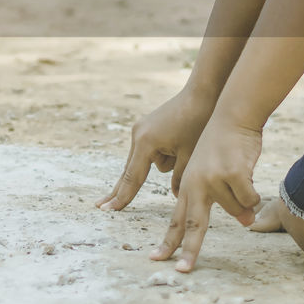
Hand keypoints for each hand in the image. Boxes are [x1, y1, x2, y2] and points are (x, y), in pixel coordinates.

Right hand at [97, 88, 214, 211]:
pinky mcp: (148, 126)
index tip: (108, 210)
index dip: (122, 196)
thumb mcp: (190, 155)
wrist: (203, 93)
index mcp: (146, 142)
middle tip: (100, 206)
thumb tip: (176, 194)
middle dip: (121, 188)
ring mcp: (142, 129)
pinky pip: (153, 149)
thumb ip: (179, 178)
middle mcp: (138, 135)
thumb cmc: (198, 122)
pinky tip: (181, 139)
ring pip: (150, 160)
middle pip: (131, 170)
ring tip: (188, 143)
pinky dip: (163, 152)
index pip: (133, 177)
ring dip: (165, 160)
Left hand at [150, 118, 261, 272]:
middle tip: (182, 270)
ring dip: (245, 199)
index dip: (169, 241)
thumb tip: (246, 222)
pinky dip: (254, 192)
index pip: (176, 219)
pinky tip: (247, 170)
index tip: (157, 259)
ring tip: (238, 173)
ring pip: (237, 210)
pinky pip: (250, 198)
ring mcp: (211, 179)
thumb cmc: (225, 146)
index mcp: (187, 185)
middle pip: (193, 225)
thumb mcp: (217, 173)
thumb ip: (226, 200)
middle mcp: (194, 184)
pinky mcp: (231, 174)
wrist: (231, 116)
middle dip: (189, 250)